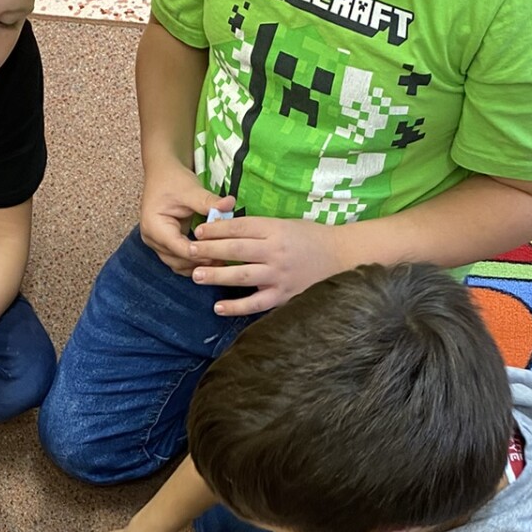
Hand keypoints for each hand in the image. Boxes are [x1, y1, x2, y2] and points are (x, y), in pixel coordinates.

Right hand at [140, 158, 232, 271]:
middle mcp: (152, 240)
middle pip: (178, 260)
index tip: (222, 251)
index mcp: (154, 227)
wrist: (162, 174)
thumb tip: (230, 204)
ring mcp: (157, 244)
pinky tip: (212, 259)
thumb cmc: (173, 180)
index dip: (201, 253)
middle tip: (226, 259)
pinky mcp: (165, 245)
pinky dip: (195, 262)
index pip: (179, 248)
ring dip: (198, 265)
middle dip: (201, 261)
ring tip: (221, 262)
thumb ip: (209, 201)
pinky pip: (180, 260)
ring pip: (178, 265)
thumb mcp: (191, 189)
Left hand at [186, 215, 351, 316]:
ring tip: (196, 275)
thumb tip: (227, 231)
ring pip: (242, 276)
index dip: (217, 229)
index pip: (240, 227)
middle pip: (236, 249)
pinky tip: (218, 307)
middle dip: (209, 250)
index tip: (199, 231)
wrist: (343, 257)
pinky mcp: (284, 295)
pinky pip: (256, 303)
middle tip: (188, 251)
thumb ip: (260, 229)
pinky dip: (237, 307)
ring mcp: (279, 275)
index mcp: (276, 229)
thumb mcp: (287, 224)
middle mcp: (276, 252)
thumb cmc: (312, 238)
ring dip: (217, 275)